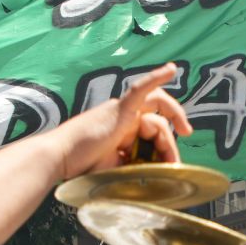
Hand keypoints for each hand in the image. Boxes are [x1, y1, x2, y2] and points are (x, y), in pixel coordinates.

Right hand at [52, 64, 192, 179]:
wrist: (60, 158)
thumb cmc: (80, 165)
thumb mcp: (115, 168)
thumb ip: (133, 166)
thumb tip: (154, 174)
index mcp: (123, 129)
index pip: (154, 129)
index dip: (167, 147)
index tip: (171, 165)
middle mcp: (124, 116)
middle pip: (159, 118)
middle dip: (171, 140)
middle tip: (175, 161)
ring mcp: (121, 110)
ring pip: (157, 105)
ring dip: (175, 116)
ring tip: (185, 131)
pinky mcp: (119, 108)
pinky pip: (140, 89)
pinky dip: (155, 77)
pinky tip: (171, 70)